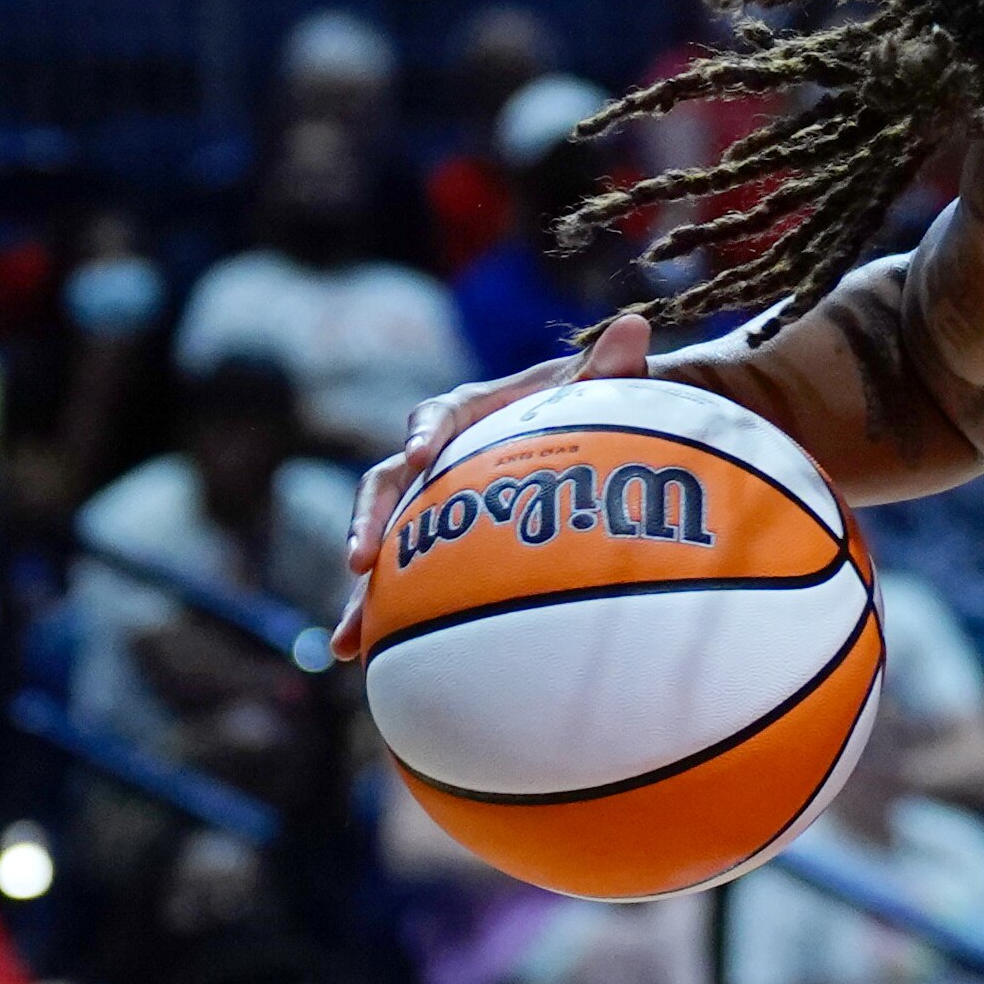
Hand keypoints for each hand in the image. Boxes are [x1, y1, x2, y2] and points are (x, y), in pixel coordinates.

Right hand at [334, 313, 652, 658]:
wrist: (588, 434)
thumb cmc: (594, 404)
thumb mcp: (602, 386)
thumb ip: (610, 365)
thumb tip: (634, 325)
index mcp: (470, 412)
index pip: (438, 414)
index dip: (426, 432)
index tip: (421, 453)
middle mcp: (438, 456)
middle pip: (389, 485)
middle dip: (369, 522)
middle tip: (358, 562)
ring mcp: (433, 502)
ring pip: (385, 543)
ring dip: (363, 590)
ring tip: (348, 639)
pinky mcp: (439, 541)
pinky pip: (406, 577)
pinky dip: (386, 614)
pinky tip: (366, 657)